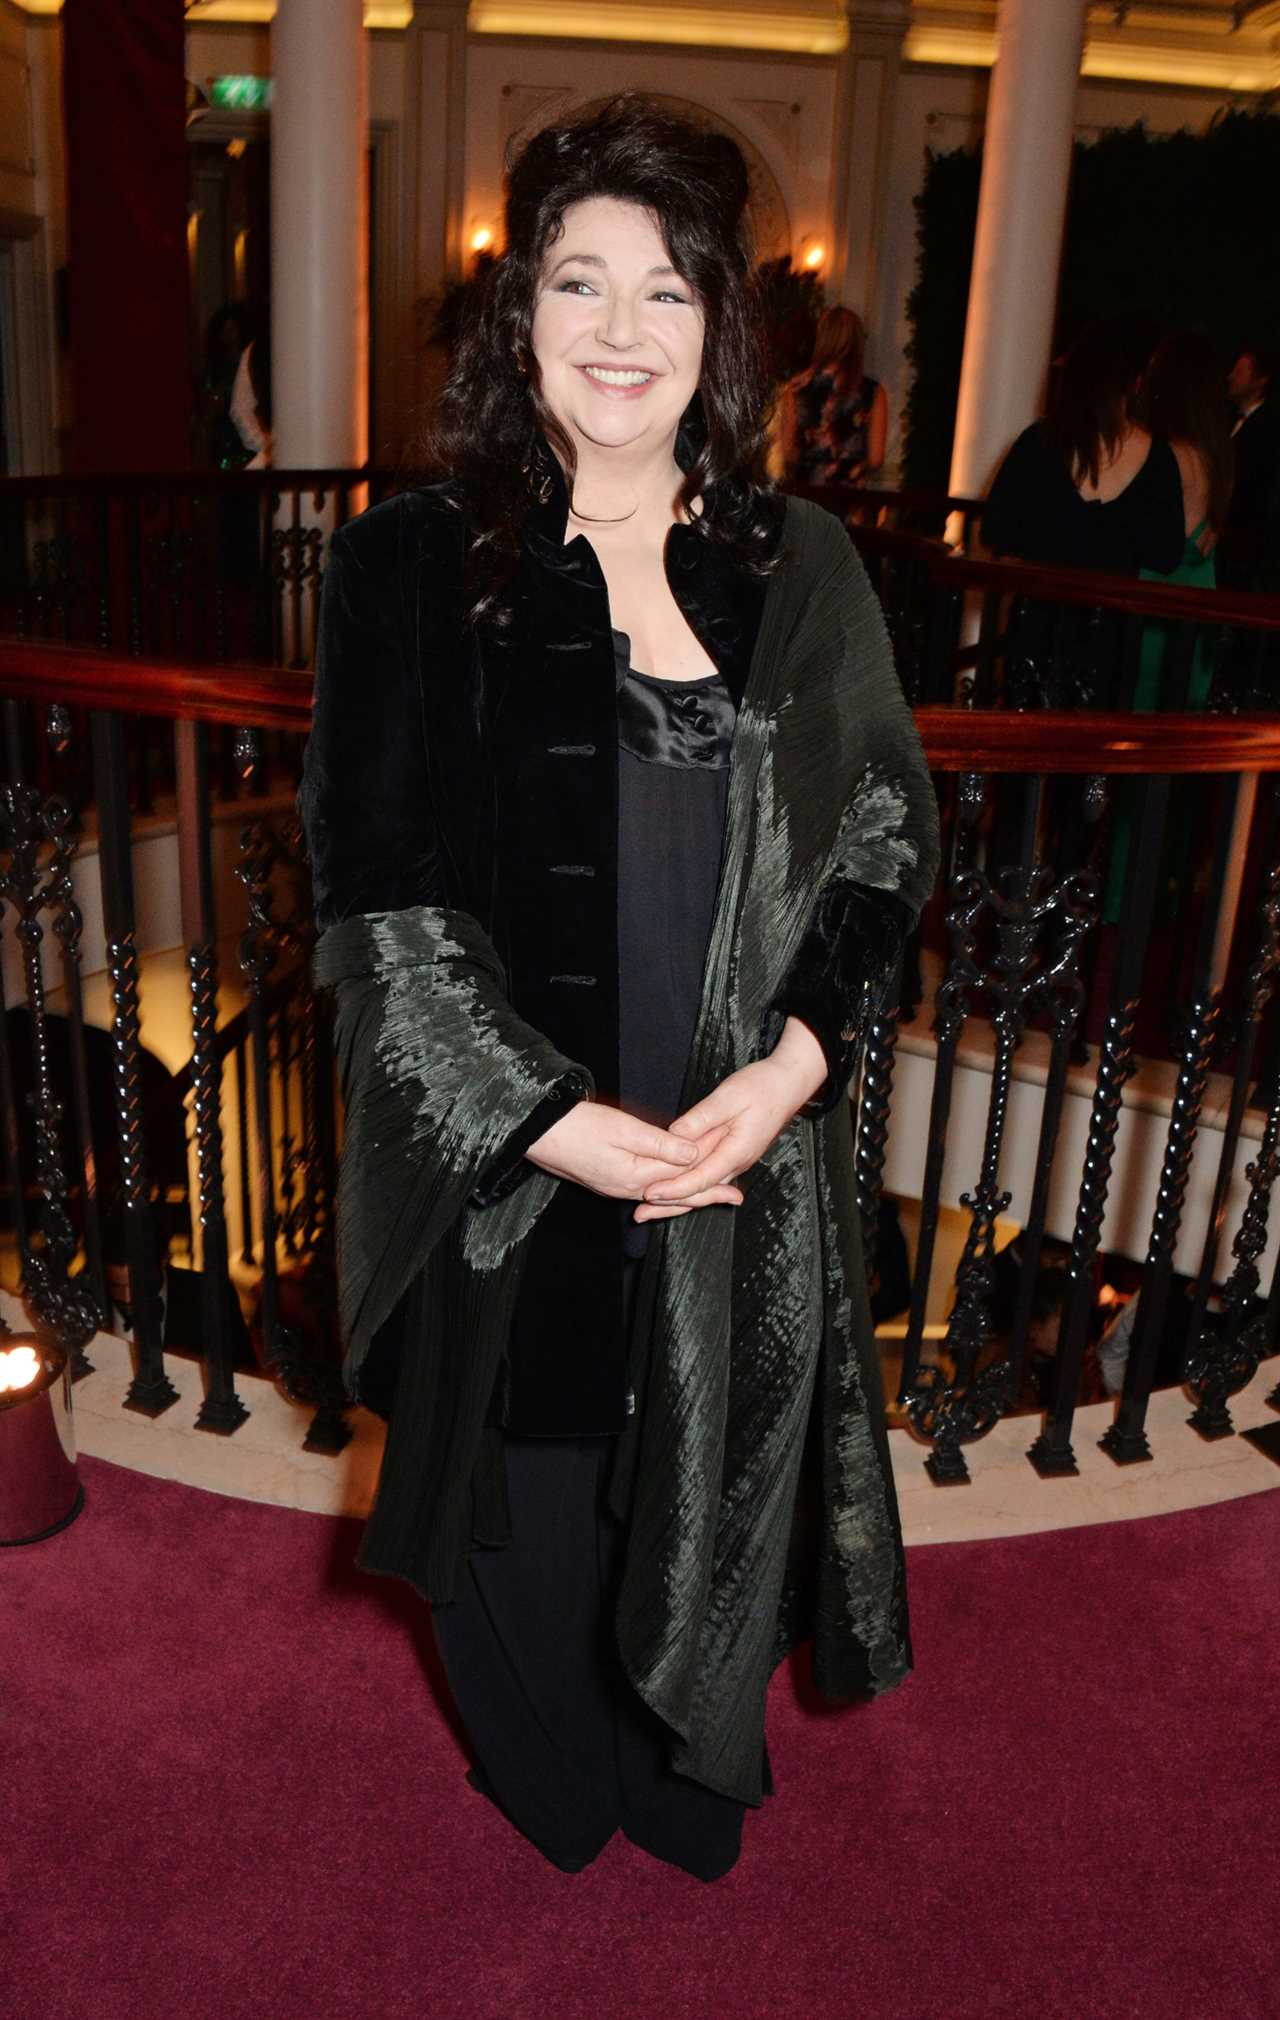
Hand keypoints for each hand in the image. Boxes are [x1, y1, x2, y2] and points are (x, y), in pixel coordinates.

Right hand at [527, 1099, 744, 1209]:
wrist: (539, 1133)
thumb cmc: (578, 1126)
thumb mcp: (623, 1129)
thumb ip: (660, 1144)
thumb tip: (693, 1154)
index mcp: (634, 1177)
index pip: (682, 1176)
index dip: (710, 1172)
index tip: (735, 1176)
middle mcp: (627, 1189)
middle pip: (676, 1194)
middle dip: (707, 1194)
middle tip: (736, 1197)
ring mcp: (617, 1187)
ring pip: (663, 1194)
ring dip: (690, 1193)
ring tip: (715, 1194)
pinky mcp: (609, 1181)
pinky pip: (648, 1189)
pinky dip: (668, 1189)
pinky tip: (675, 1187)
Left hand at [633, 1019, 826, 1222]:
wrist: (787, 1085)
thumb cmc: (761, 1087)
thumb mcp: (728, 1097)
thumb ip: (701, 1119)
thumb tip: (674, 1135)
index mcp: (736, 1152)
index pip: (700, 1179)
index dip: (673, 1189)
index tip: (649, 1194)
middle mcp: (736, 1163)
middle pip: (698, 1191)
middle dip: (669, 1205)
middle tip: (640, 1215)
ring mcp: (735, 1161)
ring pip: (701, 1187)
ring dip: (675, 1199)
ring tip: (648, 1210)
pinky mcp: (731, 1154)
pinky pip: (706, 1175)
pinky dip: (687, 1185)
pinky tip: (670, 1190)